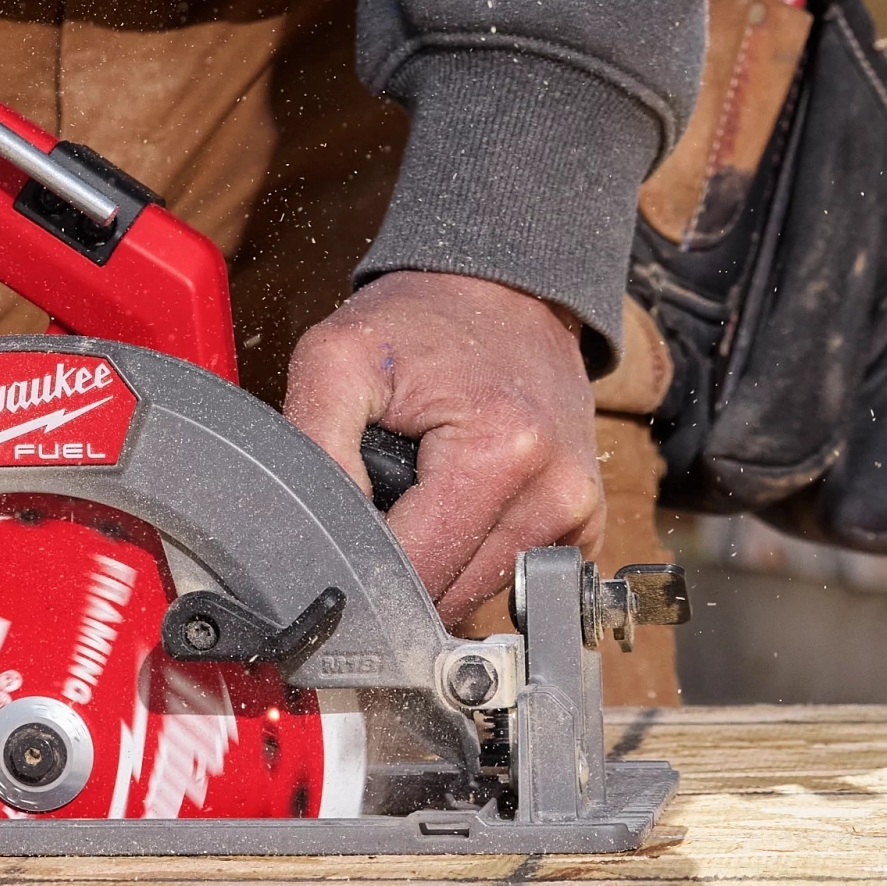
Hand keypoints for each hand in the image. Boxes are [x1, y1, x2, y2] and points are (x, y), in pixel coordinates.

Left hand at [283, 270, 603, 618]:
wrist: (503, 289)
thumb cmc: (420, 321)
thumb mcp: (336, 360)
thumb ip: (313, 449)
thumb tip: (304, 537)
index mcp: (502, 453)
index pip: (414, 574)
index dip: (359, 574)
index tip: (329, 550)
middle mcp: (555, 493)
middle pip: (449, 596)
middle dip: (396, 569)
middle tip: (371, 506)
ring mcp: (577, 513)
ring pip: (478, 595)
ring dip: (435, 561)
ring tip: (417, 495)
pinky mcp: (582, 522)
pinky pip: (511, 576)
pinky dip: (472, 556)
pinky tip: (455, 505)